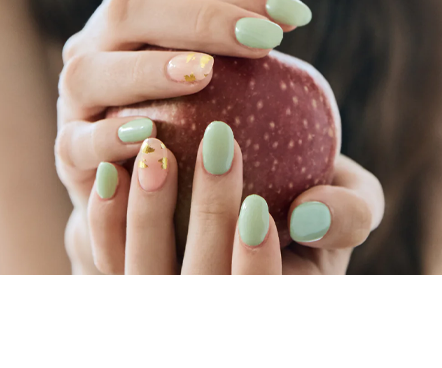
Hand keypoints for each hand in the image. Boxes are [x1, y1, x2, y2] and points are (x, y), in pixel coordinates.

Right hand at [54, 0, 296, 272]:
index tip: (295, 16)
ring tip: (205, 75)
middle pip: (129, 7)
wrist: (146, 184)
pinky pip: (76, 142)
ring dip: (149, 69)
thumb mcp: (223, 75)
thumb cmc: (199, 119)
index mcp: (137, 13)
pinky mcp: (67, 151)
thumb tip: (292, 16)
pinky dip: (110, 138)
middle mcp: (97, 43)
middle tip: (264, 39)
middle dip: (199, 18)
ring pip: (92, 69)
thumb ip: (243, 44)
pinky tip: (151, 137)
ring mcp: (75, 97)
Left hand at [85, 123, 383, 273]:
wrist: (247, 193)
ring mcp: (164, 296)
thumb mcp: (347, 203)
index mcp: (275, 302)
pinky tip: (111, 170)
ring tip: (158, 153)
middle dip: (210, 215)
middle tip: (219, 143)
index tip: (258, 208)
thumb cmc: (306, 198)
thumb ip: (350, 212)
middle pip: (202, 286)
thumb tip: (309, 212)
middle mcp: (214, 311)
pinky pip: (104, 258)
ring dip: (149, 216)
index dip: (257, 268)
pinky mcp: (125, 270)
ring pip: (145, 277)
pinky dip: (104, 219)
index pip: (261, 301)